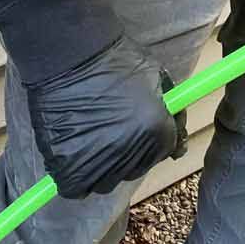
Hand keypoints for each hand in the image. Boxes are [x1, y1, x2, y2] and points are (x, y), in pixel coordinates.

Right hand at [25, 36, 187, 199]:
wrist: (71, 55)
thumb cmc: (115, 60)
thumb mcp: (155, 78)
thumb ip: (169, 109)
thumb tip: (177, 137)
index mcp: (156, 131)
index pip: (162, 153)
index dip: (151, 143)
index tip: (136, 133)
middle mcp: (129, 153)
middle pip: (132, 171)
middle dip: (126, 157)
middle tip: (109, 135)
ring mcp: (97, 163)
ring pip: (104, 183)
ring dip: (100, 171)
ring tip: (89, 147)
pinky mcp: (67, 167)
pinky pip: (75, 188)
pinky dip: (74, 179)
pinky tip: (72, 160)